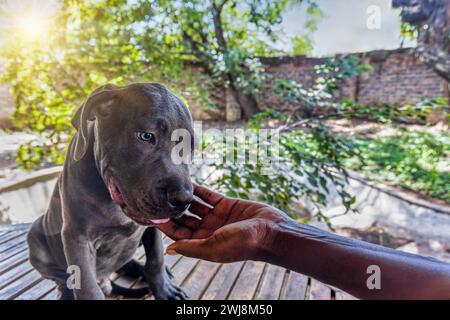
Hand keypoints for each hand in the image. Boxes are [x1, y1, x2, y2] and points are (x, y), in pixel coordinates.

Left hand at [157, 184, 288, 262]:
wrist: (270, 232)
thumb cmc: (243, 244)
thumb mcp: (213, 248)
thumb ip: (191, 247)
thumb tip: (169, 249)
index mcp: (203, 244)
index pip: (178, 234)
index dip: (165, 225)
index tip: (151, 214)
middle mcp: (208, 231)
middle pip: (184, 220)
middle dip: (171, 210)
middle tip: (156, 197)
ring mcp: (217, 217)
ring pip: (195, 206)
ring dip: (183, 198)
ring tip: (169, 187)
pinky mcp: (226, 205)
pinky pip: (209, 196)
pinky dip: (198, 190)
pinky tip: (187, 182)